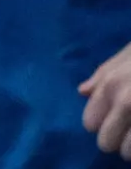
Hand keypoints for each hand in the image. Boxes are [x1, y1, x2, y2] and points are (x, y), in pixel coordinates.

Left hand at [83, 41, 130, 157]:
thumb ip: (103, 75)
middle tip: (127, 130)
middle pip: (106, 142)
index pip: (90, 123)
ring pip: (128, 153)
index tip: (112, 119)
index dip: (101, 122)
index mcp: (111, 86)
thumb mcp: (127, 55)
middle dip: (115, 139)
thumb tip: (83, 92)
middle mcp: (126, 104)